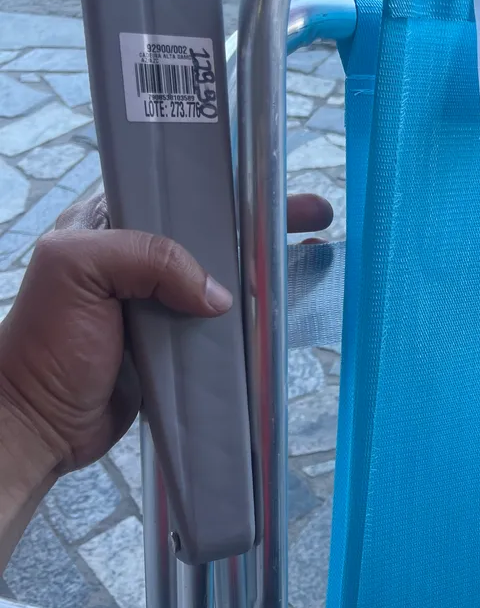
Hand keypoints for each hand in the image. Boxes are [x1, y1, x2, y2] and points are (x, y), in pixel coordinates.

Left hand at [0, 191, 330, 563]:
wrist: (41, 425)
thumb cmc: (44, 346)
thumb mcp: (77, 271)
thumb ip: (144, 257)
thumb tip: (217, 294)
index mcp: (107, 223)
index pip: (172, 189)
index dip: (222, 183)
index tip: (267, 182)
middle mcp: (136, 258)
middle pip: (210, 230)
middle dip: (261, 221)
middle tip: (310, 216)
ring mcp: (158, 303)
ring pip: (223, 276)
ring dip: (266, 268)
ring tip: (311, 254)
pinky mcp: (176, 345)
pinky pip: (223, 324)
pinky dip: (256, 317)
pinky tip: (286, 309)